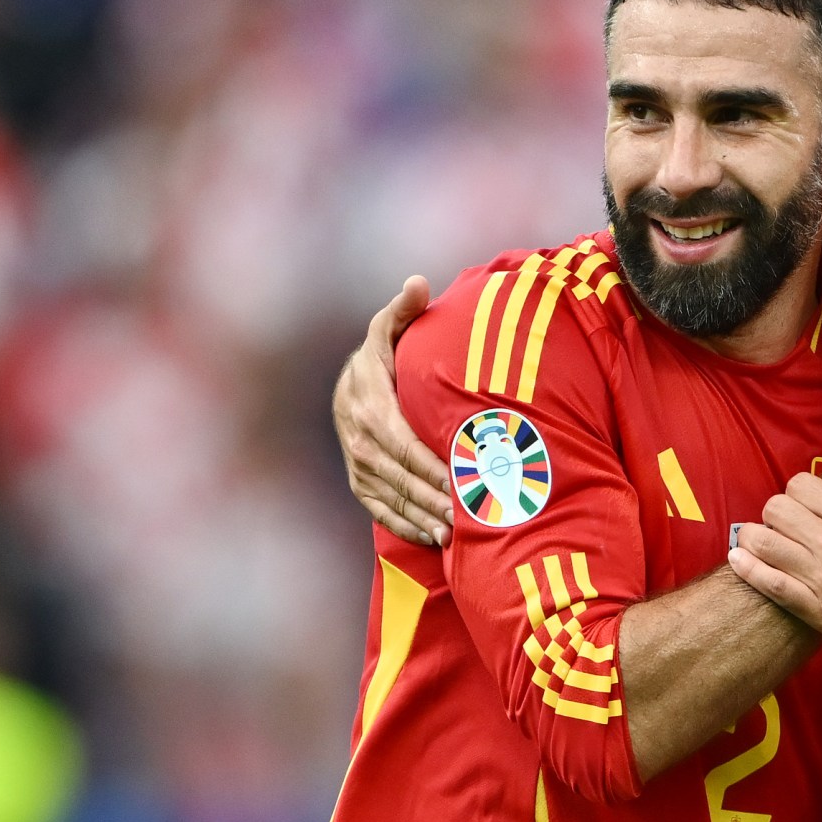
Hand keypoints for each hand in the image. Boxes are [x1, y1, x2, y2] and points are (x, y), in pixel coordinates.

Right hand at [334, 276, 453, 545]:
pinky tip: (435, 539)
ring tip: (457, 533)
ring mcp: (357, 464)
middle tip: (470, 516)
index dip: (431, 464)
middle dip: (435, 498)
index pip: (403, 442)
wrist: (350, 383)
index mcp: (368, 404)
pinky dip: (407, 525)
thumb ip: (403, 310)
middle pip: (400, 476)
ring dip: (424, 517)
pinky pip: (380, 510)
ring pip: (392, 497)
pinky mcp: (359, 482)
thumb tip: (417, 283)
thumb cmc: (385, 354)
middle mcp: (358, 439)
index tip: (462, 480)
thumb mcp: (390, 328)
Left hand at [729, 429, 821, 660]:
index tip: (811, 499)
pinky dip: (748, 568)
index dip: (801, 487)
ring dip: (757, 535)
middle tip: (791, 519)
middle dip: (779, 509)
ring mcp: (821, 580)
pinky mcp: (815, 611)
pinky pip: (768, 584)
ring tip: (765, 536)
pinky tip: (740, 558)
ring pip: (763, 543)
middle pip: (775, 510)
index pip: (799, 484)